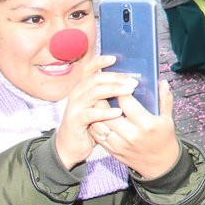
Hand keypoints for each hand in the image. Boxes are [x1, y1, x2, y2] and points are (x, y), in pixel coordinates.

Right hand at [54, 55, 129, 170]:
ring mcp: (75, 106)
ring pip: (94, 92)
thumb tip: (133, 84)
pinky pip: (91, 113)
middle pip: (96, 78)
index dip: (100, 62)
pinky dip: (105, 112)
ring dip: (113, 90)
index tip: (115, 58)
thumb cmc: (90, 123)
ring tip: (129, 91)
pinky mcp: (75, 120)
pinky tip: (118, 112)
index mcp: (83, 88)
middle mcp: (77, 94)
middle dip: (116, 77)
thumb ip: (109, 95)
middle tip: (134, 81)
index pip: (89, 69)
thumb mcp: (99, 106)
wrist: (70, 146)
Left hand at [90, 81, 181, 179]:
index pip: (127, 104)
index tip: (119, 83)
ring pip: (100, 125)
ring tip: (96, 101)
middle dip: (104, 100)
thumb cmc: (164, 138)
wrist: (160, 164)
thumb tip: (162, 82)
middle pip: (109, 114)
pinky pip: (98, 136)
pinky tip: (96, 116)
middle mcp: (131, 135)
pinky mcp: (113, 151)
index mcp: (147, 125)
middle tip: (102, 89)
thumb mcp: (168, 119)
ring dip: (96, 112)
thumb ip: (165, 100)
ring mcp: (120, 144)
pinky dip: (94, 125)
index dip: (121, 91)